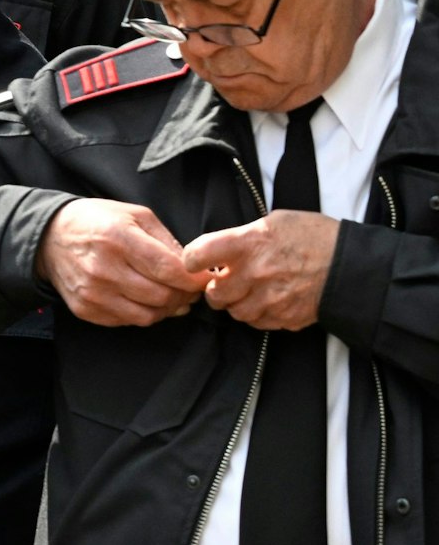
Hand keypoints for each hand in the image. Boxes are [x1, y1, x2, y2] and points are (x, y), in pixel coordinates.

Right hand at [36, 198, 205, 326]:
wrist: (49, 238)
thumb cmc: (97, 222)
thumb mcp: (134, 215)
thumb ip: (166, 240)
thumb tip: (193, 268)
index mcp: (118, 238)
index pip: (169, 269)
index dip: (194, 279)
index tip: (205, 279)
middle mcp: (103, 268)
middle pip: (161, 296)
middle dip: (183, 295)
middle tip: (188, 289)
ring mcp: (92, 293)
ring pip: (148, 315)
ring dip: (166, 308)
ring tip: (170, 296)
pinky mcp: (85, 309)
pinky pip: (127, 321)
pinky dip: (143, 314)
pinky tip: (144, 300)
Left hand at [182, 211, 338, 331]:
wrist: (352, 265)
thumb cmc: (313, 236)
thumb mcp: (274, 221)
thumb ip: (242, 237)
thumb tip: (219, 251)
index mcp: (249, 243)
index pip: (198, 254)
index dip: (191, 259)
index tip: (195, 261)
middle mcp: (256, 273)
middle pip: (214, 294)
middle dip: (216, 288)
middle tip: (226, 280)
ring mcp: (271, 299)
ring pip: (235, 312)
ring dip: (236, 304)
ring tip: (249, 291)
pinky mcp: (285, 318)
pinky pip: (258, 323)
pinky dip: (258, 314)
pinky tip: (268, 300)